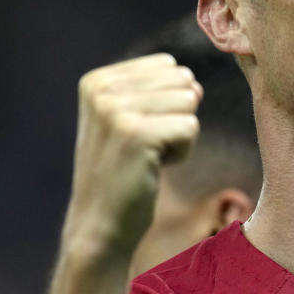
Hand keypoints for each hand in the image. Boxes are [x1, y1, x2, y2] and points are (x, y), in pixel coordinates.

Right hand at [63, 54, 201, 258]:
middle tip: (145, 148)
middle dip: (176, 116)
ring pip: (189, 100)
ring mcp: (115, 110)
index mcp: (98, 80)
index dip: (166, 104)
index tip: (138, 134)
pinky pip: (191, 127)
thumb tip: (195, 85)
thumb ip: (160, 89)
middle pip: (182, 81)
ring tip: (148, 157)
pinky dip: (182, 152)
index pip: (169, 66)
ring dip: (179, 135)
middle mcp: (101, 89)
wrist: (100, 226)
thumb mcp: (130, 119)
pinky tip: (153, 168)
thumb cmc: (125, 172)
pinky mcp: (135, 134)